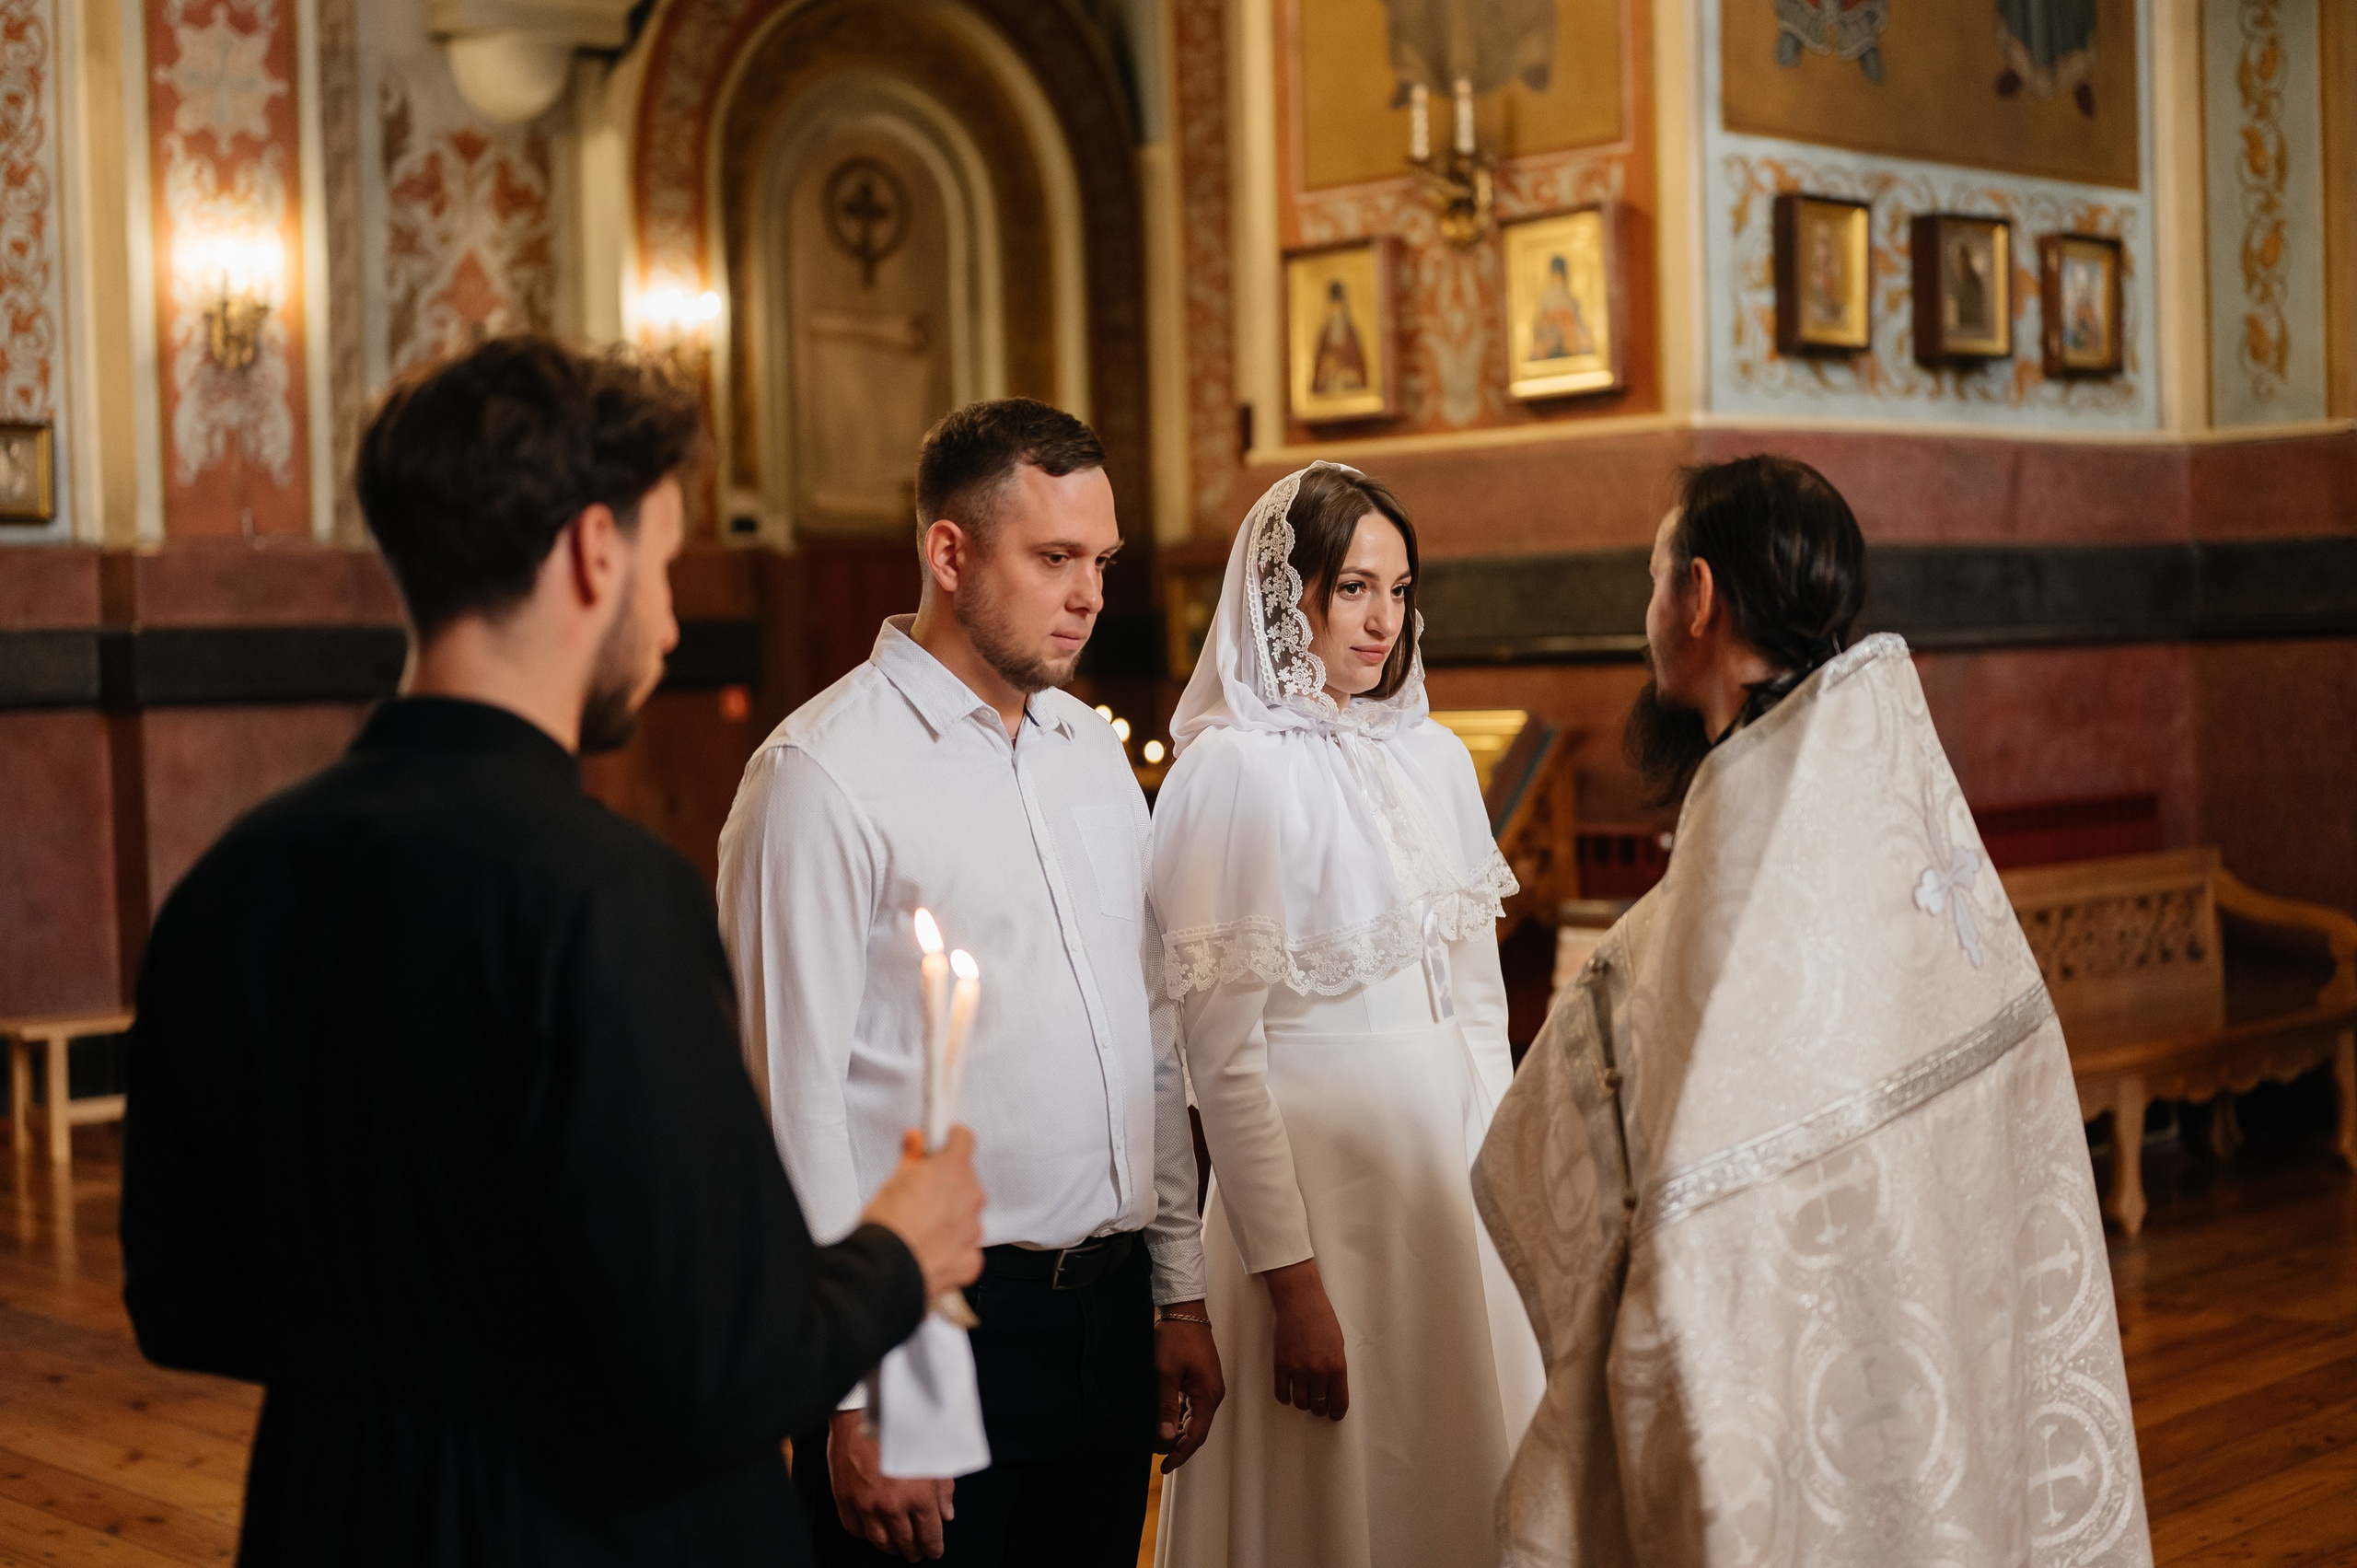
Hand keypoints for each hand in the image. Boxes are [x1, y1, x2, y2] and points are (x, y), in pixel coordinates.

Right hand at [826, 1408, 956, 1560]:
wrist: (865, 1411)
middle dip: (913, 1550)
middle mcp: (893, 1506)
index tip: (934, 1551)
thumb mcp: (933, 1456)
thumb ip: (943, 1490)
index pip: (930, 1535)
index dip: (933, 1547)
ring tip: (895, 1547)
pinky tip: (870, 1531)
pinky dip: (864, 1534)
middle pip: (905, 1541)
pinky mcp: (845, 1498)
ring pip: (879, 1540)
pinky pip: (854, 1529)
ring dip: (889, 1547)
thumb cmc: (903, 1429)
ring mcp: (866, 1505)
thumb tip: (947, 1515)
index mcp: (919, 1496)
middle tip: (915, 1553)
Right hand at [860, 1127, 985, 1299]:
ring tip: (921, 1226)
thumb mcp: (893, 1181)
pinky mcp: (971, 1259)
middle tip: (921, 1194)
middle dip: (947, 1185)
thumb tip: (915, 1142)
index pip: (963, 1140)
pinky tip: (929, 1249)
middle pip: (966, 1181)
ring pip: (966, 1215)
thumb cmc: (886, 1226)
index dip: (950, 1141)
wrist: (884, 1269)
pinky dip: (952, 1248)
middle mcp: (969, 1197)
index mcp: (952, 1169)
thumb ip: (912, 1157)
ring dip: (950, 1217)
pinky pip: (967, 1247)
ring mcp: (973, 1229)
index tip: (942, 1144)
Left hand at [1153, 1303, 1225, 1471]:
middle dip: (1176, 1444)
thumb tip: (1164, 1437)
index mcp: (1208, 1395)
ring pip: (1192, 1419)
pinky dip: (1178, 1416)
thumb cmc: (1176, 1338)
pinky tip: (1163, 1419)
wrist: (1184, 1311)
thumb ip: (1165, 1407)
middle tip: (1155, 1452)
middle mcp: (1212, 1394)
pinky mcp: (1200, 1380)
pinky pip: (1190, 1406)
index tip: (1165, 1466)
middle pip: (1196, 1430)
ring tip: (1156, 1438)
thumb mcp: (1166, 1374)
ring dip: (1176, 1430)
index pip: (1197, 1436)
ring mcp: (1207, 1387)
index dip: (1180, 1453)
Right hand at [1260, 1258, 1347, 1420]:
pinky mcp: (1280, 1365)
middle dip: (1320, 1408)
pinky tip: (1289, 1393)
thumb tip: (1332, 1387)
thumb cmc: (1322, 1318)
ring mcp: (1297, 1370)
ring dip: (1304, 1403)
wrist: (1299, 1302)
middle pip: (1318, 1406)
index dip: (1337, 1413)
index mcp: (1336, 1367)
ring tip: (1305, 1397)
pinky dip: (1285, 1397)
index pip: (1339, 1403)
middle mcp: (1317, 1373)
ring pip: (1300, 1403)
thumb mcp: (1338, 1345)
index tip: (1334, 1414)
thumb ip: (1336, 1368)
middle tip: (1320, 1404)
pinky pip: (1281, 1392)